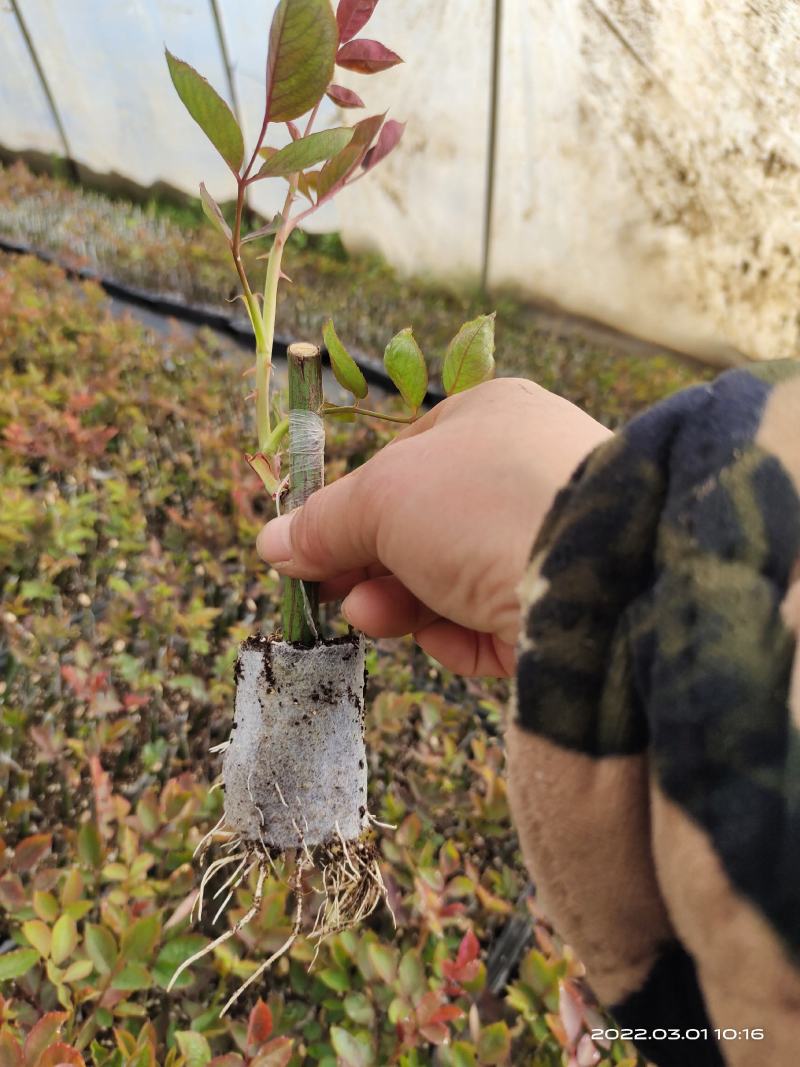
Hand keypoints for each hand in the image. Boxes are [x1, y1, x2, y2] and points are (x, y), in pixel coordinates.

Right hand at [257, 378, 610, 675]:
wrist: (595, 573)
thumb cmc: (480, 501)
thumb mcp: (382, 497)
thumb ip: (323, 522)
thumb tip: (269, 544)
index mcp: (487, 419)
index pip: (403, 461)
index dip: (351, 507)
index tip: (307, 550)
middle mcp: (521, 474)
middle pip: (420, 527)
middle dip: (367, 564)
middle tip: (326, 594)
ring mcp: (543, 542)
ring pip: (447, 579)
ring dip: (398, 602)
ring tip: (371, 617)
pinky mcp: (558, 606)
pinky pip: (485, 620)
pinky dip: (454, 633)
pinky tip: (443, 636)